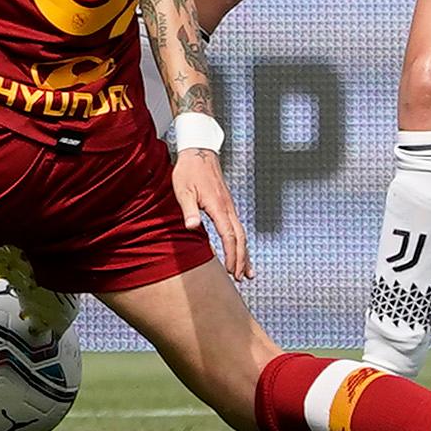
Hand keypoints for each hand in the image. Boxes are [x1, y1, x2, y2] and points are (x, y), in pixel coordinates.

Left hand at [172, 145, 249, 279]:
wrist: (199, 152)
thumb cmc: (188, 171)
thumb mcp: (183, 190)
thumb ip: (189, 210)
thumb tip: (191, 228)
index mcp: (218, 207)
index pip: (229, 236)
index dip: (231, 255)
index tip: (230, 271)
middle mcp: (228, 208)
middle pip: (240, 238)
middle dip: (241, 259)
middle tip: (240, 278)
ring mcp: (229, 206)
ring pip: (242, 234)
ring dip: (245, 254)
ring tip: (247, 272)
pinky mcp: (227, 205)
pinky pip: (238, 227)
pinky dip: (241, 242)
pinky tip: (240, 250)